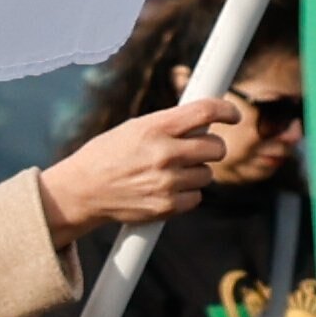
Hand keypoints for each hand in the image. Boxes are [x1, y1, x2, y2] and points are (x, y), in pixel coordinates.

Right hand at [41, 89, 252, 234]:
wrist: (82, 191)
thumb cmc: (107, 156)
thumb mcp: (134, 130)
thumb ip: (168, 125)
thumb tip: (204, 122)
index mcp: (156, 128)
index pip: (205, 111)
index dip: (226, 110)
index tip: (233, 114)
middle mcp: (164, 153)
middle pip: (216, 147)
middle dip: (212, 147)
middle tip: (199, 149)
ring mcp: (167, 182)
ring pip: (207, 174)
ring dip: (196, 172)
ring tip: (171, 172)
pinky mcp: (166, 206)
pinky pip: (196, 197)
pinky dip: (187, 194)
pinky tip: (166, 189)